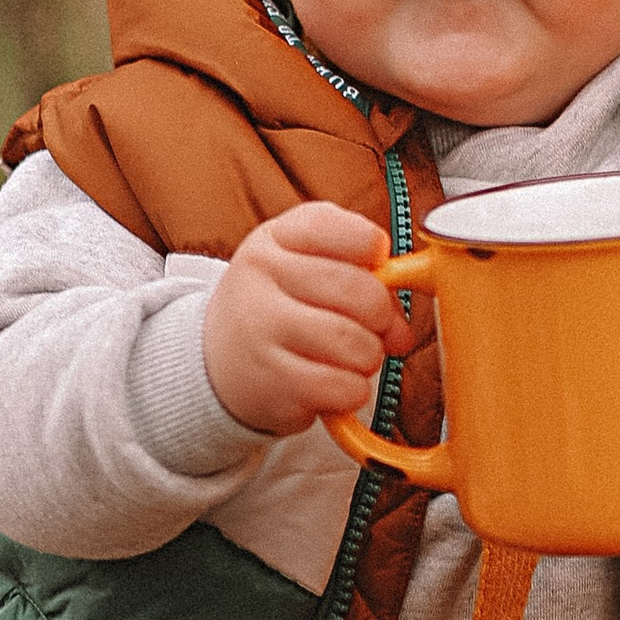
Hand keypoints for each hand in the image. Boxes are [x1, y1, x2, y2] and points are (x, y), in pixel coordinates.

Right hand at [200, 201, 427, 436]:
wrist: (217, 364)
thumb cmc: (277, 311)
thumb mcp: (301, 270)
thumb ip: (358, 275)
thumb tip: (402, 328)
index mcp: (274, 240)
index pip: (337, 228)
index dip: (372, 248)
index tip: (376, 264)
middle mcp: (260, 279)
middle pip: (358, 291)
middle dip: (382, 316)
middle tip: (374, 327)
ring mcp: (261, 331)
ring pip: (355, 343)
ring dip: (369, 357)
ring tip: (350, 357)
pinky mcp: (271, 383)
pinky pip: (343, 386)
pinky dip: (353, 391)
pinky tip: (333, 384)